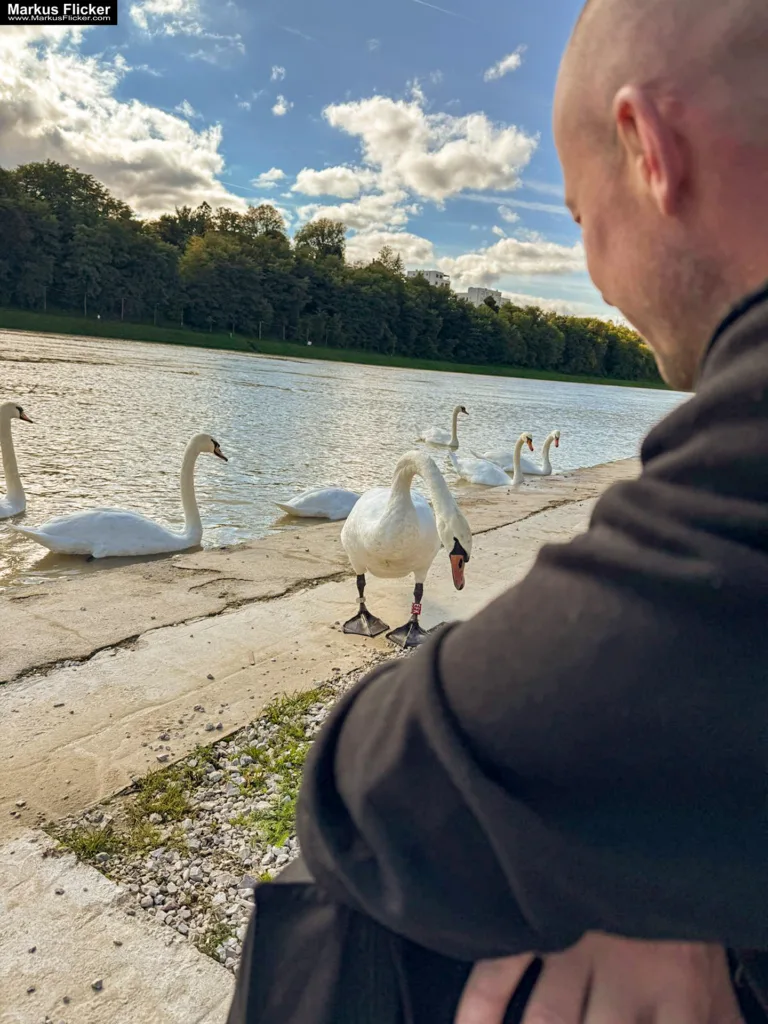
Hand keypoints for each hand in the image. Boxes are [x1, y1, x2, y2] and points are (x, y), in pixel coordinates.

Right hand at [455, 933, 745, 1023]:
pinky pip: (496, 973)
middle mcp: (626, 977)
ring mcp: (574, 946)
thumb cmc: (681, 910)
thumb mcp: (711, 977)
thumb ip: (715, 1019)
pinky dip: (479, 1008)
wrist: (655, 826)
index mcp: (680, 996)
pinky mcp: (537, 921)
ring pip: (547, 1020)